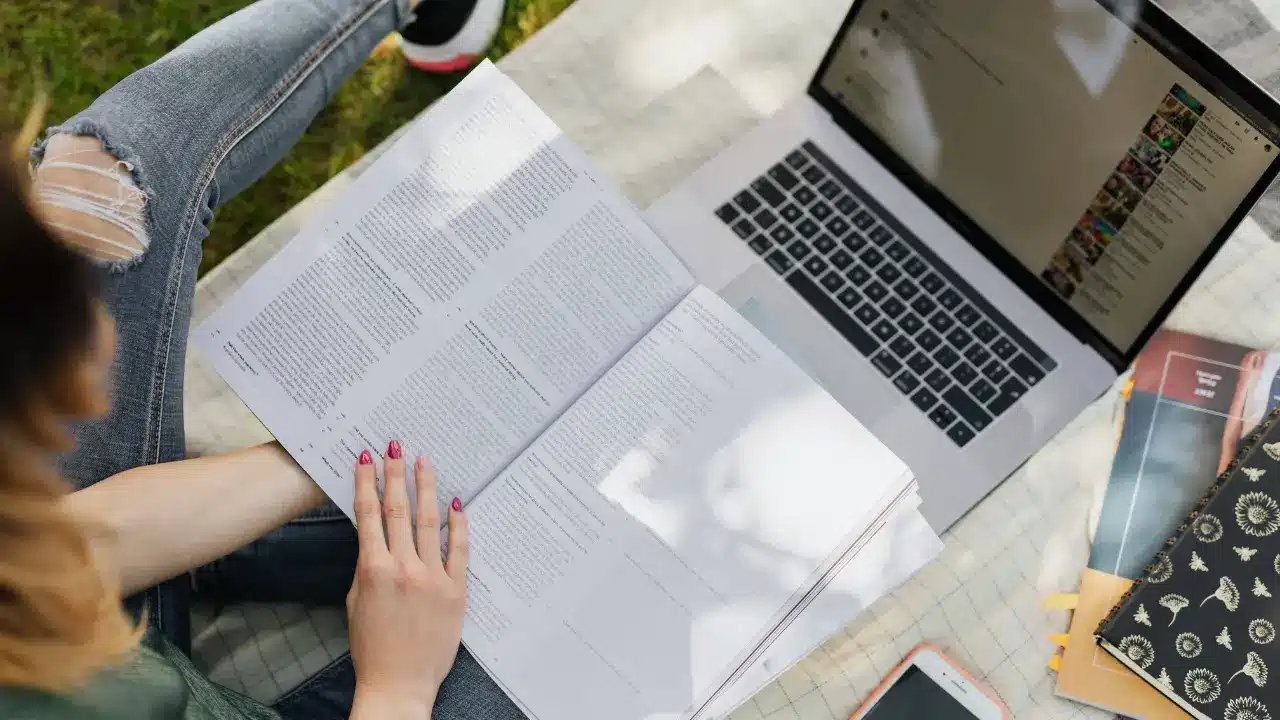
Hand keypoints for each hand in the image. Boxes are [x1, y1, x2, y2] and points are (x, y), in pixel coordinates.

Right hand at [347, 441, 468, 717]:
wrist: (399, 683)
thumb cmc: (373, 647)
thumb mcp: (357, 602)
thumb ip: (368, 567)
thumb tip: (376, 538)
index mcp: (373, 570)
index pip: (369, 515)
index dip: (366, 483)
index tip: (365, 458)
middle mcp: (403, 568)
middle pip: (398, 510)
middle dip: (395, 474)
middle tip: (395, 445)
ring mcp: (432, 577)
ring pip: (429, 522)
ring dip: (425, 488)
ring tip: (424, 461)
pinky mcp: (456, 590)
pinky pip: (459, 549)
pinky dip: (458, 524)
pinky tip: (456, 502)